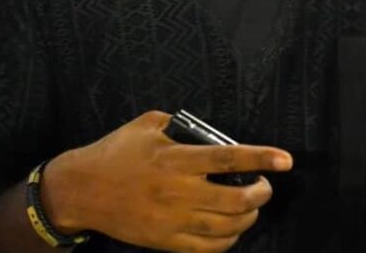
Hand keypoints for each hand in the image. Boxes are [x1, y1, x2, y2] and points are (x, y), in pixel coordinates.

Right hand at [42, 111, 291, 252]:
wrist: (79, 190)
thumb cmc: (114, 152)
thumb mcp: (147, 124)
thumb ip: (181, 126)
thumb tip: (209, 132)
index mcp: (176, 158)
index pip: (230, 157)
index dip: (262, 159)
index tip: (286, 160)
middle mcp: (178, 191)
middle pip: (237, 199)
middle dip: (261, 194)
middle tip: (264, 187)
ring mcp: (172, 220)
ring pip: (227, 227)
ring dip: (248, 218)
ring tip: (250, 207)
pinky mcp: (165, 241)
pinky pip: (208, 249)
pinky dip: (228, 241)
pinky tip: (231, 230)